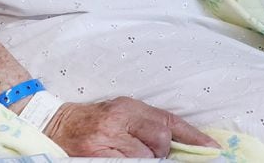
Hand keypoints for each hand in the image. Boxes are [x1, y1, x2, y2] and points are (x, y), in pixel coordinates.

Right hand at [44, 97, 218, 157]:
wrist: (51, 125)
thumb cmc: (90, 121)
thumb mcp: (118, 114)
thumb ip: (145, 123)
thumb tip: (179, 142)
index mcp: (125, 106)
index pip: (167, 120)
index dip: (192, 136)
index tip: (212, 148)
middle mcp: (117, 119)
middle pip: (160, 139)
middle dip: (158, 150)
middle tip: (140, 150)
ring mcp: (106, 140)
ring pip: (146, 157)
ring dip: (142, 159)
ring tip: (124, 154)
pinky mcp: (96, 156)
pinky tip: (118, 158)